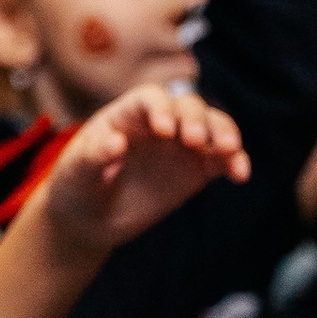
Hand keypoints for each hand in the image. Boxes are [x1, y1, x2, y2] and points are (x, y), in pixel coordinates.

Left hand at [39, 78, 250, 252]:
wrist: (89, 218)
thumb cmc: (77, 186)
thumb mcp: (75, 173)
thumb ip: (92, 157)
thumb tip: (114, 144)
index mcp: (127, 114)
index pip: (150, 99)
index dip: (161, 109)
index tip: (164, 131)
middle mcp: (159, 121)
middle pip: (187, 107)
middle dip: (196, 120)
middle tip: (195, 141)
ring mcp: (181, 144)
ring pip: (212, 127)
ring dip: (224, 134)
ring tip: (230, 151)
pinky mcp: (197, 169)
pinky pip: (222, 160)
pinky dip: (235, 163)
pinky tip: (241, 175)